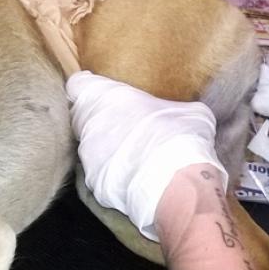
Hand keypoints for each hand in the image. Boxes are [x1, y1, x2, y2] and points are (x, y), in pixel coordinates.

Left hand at [67, 71, 225, 240]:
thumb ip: (173, 106)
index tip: (104, 95)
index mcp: (107, 97)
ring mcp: (89, 156)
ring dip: (106, 150)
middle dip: (99, 121)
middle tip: (126, 127)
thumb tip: (182, 113)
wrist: (175, 182)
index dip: (90, 89)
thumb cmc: (181, 136)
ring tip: (134, 156)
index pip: (78, 84)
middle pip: (82, 118)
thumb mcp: (189, 110)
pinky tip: (135, 178)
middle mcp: (90, 124)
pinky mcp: (94, 184)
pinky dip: (114, 176)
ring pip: (90, 148)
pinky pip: (101, 175)